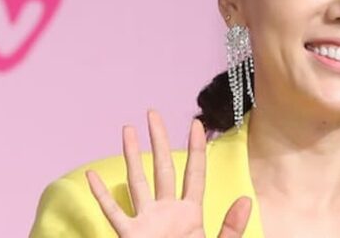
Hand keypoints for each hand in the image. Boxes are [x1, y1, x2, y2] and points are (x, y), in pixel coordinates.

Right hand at [86, 110, 252, 236]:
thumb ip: (231, 227)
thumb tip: (245, 200)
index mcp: (191, 214)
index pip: (194, 173)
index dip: (196, 148)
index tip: (195, 123)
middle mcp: (167, 211)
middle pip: (162, 167)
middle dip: (158, 140)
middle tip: (153, 113)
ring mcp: (147, 222)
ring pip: (137, 181)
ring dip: (131, 156)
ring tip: (126, 129)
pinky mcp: (131, 237)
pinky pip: (114, 213)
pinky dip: (103, 195)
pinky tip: (93, 176)